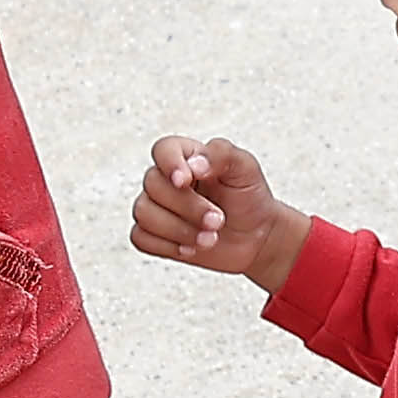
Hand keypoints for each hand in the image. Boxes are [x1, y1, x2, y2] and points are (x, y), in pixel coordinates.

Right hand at [131, 133, 305, 289]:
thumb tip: (194, 164)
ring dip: (179, 230)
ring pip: (144, 213)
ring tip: (209, 238)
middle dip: (188, 208)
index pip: (163, 150)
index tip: (185, 181)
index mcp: (186, 156)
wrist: (256, 236)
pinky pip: (141, 238)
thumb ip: (221, 155)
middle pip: (153, 186)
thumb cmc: (248, 196)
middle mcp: (166, 179)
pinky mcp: (154, 235)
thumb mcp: (245, 168)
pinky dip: (167, 246)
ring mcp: (157, 207)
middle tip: (218, 220)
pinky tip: (192, 247)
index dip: (170, 164)